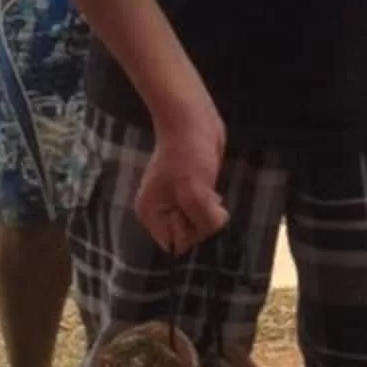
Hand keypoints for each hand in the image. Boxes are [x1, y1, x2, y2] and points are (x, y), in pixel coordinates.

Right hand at [134, 94, 229, 250]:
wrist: (192, 121)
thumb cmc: (188, 156)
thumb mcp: (195, 194)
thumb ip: (204, 221)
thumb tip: (215, 229)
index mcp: (152, 215)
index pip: (174, 244)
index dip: (191, 235)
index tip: (197, 215)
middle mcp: (162, 212)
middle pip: (188, 236)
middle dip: (202, 222)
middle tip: (205, 199)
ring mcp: (177, 203)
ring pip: (200, 224)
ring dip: (210, 214)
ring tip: (209, 193)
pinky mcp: (193, 194)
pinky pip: (206, 212)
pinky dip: (213, 206)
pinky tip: (214, 191)